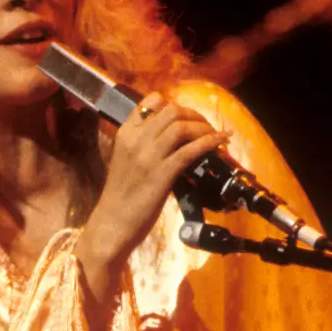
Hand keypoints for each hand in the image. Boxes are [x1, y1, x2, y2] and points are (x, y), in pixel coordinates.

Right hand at [75, 94, 224, 319]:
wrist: (110, 227)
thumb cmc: (119, 201)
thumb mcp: (125, 164)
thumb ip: (141, 149)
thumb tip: (167, 143)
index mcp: (125, 135)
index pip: (151, 103)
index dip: (173, 104)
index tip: (186, 116)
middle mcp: (136, 140)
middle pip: (172, 111)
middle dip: (194, 115)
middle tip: (205, 127)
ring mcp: (148, 157)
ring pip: (182, 126)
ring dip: (204, 127)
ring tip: (215, 136)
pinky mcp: (162, 174)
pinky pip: (190, 150)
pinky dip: (210, 142)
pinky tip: (221, 142)